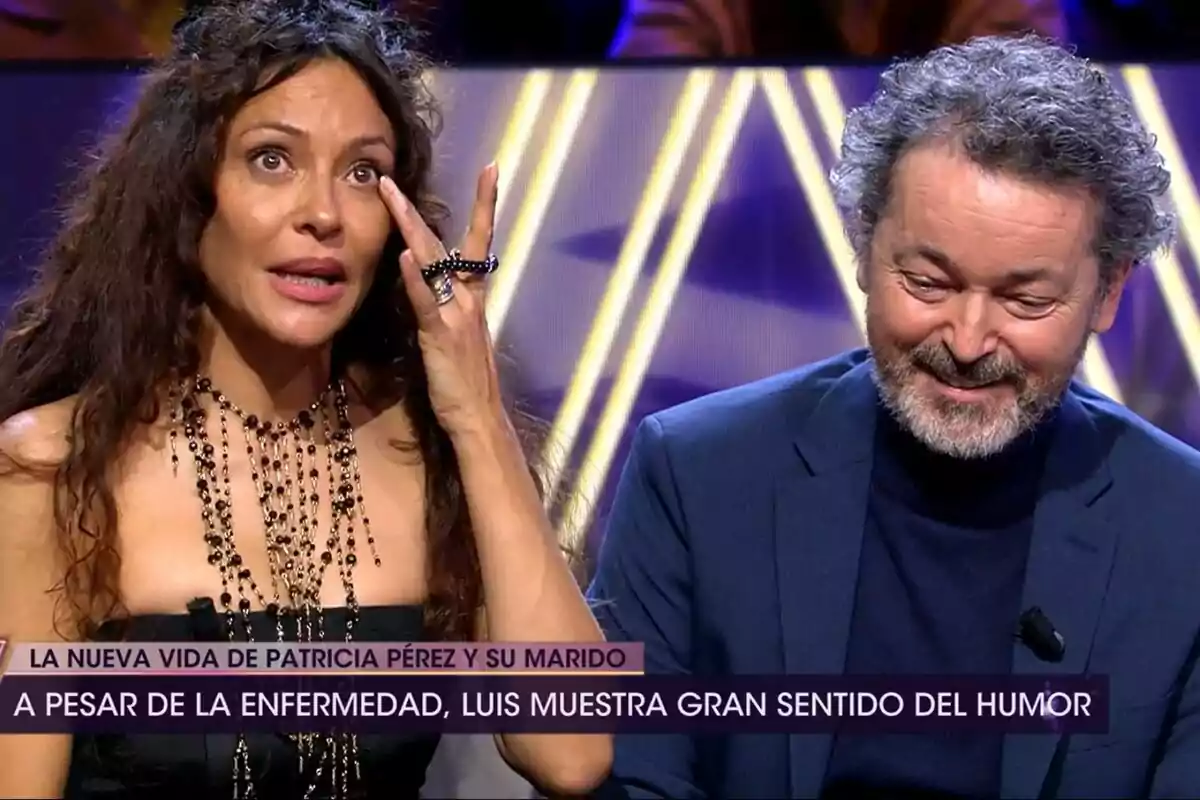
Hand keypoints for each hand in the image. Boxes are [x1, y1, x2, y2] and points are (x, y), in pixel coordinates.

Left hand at [378, 165, 506, 438]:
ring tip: (391, 197)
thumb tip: (425, 284)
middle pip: (446, 243)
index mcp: (474, 298)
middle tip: (394, 177)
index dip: (485, 204)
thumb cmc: (465, 383)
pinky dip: (416, 277)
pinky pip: (427, 301)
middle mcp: (469, 298)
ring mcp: (457, 314)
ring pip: (433, 262)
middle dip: (418, 209)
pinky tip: (404, 255)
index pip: (480, 241)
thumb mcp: (456, 337)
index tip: (490, 167)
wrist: (479, 418)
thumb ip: (443, 307)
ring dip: (411, 228)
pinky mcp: (442, 335)